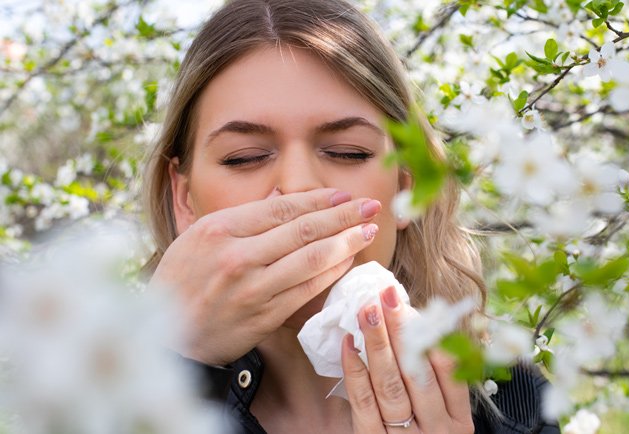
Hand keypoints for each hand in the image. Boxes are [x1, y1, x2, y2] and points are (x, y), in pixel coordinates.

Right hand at [151, 188, 381, 365]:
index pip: (281, 208)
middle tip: (371, 206)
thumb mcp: (198, 237)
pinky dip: (332, 273)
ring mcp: (253, 289)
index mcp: (219, 229)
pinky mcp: (265, 316)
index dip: (318, 200)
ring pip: (312, 259)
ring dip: (347, 243)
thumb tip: (285, 200)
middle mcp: (238, 257)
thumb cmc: (183, 281)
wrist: (169, 336)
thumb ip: (241, 219)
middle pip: (303, 230)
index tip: (343, 195)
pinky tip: (349, 261)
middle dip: (344, 216)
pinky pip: (308, 290)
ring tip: (369, 231)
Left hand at [341, 286, 474, 433]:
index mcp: (461, 419)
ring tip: (366, 312)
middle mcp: (438, 430)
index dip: (430, 331)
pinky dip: (354, 372)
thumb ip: (444, 376)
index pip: (450, 367)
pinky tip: (349, 345)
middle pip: (417, 372)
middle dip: (400, 330)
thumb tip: (426, 321)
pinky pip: (362, 405)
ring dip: (376, 345)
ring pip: (390, 387)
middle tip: (385, 297)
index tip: (413, 302)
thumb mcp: (450, 416)